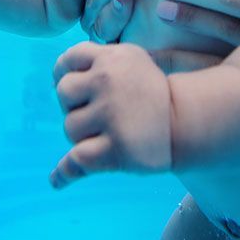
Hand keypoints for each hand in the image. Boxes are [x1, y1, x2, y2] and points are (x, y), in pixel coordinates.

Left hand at [49, 42, 171, 188]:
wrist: (184, 120)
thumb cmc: (149, 91)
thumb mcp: (129, 59)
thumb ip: (95, 60)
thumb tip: (54, 79)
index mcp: (111, 58)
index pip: (68, 59)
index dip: (63, 72)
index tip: (74, 87)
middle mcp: (109, 81)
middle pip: (63, 93)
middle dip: (74, 104)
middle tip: (99, 113)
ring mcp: (112, 115)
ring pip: (70, 128)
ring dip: (82, 134)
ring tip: (107, 133)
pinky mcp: (118, 148)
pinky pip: (77, 160)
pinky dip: (65, 172)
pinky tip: (56, 181)